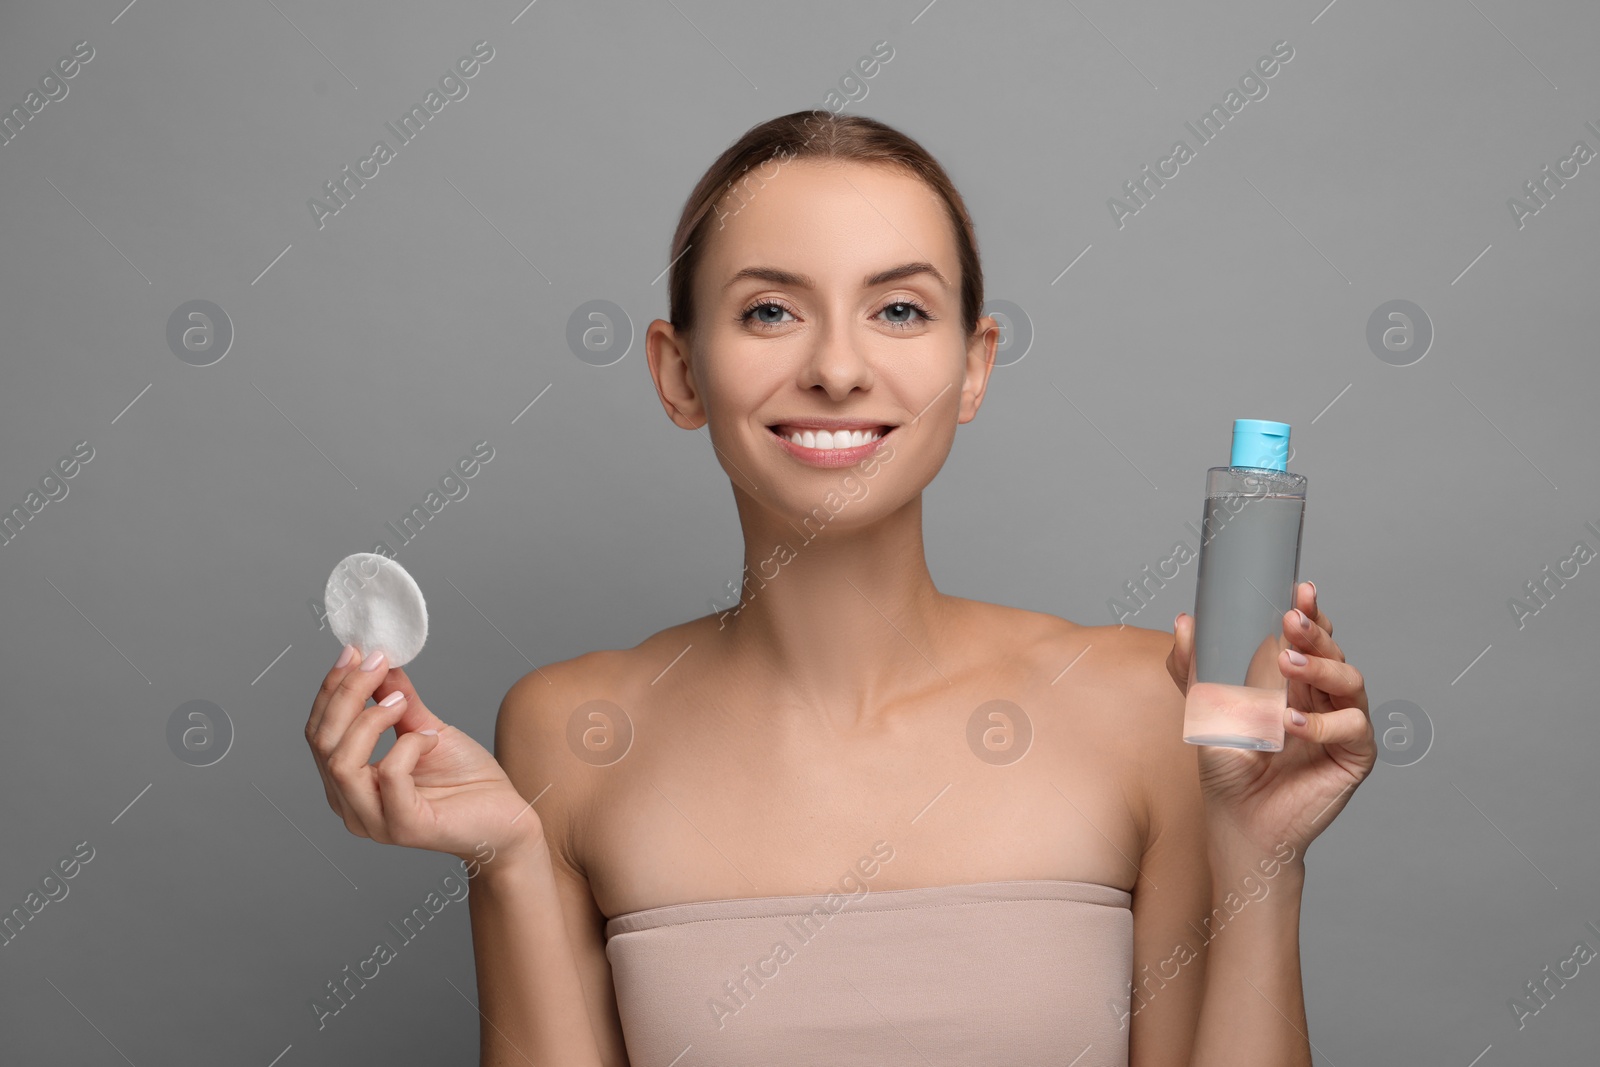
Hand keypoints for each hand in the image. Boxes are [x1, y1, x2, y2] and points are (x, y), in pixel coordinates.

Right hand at [305, 645, 543, 867]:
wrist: (506, 818)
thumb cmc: (466, 780)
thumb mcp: (427, 727)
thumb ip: (398, 700)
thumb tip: (378, 661)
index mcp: (347, 783)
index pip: (318, 732)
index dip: (332, 689)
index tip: (356, 651)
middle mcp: (350, 806)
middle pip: (323, 743)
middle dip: (347, 693)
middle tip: (377, 662)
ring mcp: (374, 821)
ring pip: (343, 762)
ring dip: (371, 719)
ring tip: (403, 705)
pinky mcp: (404, 828)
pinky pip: (390, 774)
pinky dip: (409, 744)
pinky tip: (432, 738)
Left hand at [1165, 581, 1375, 863]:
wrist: (1238, 821)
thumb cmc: (1228, 769)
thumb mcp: (1204, 711)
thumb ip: (1194, 669)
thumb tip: (1185, 621)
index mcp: (1294, 682)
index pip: (1310, 638)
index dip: (1311, 613)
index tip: (1300, 589)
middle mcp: (1323, 698)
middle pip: (1334, 652)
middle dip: (1316, 632)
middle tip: (1292, 619)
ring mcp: (1342, 725)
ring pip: (1351, 681)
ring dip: (1321, 668)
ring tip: (1287, 663)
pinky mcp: (1354, 756)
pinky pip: (1352, 727)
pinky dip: (1323, 722)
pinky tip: (1291, 722)